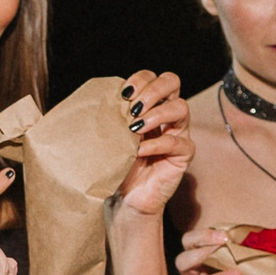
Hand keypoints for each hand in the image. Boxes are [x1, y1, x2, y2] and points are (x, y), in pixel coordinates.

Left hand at [116, 71, 192, 218]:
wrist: (124, 197)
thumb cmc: (116, 164)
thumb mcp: (110, 136)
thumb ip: (108, 117)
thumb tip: (92, 100)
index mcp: (149, 105)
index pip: (152, 77)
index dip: (140, 79)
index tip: (123, 94)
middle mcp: (166, 114)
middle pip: (172, 82)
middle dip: (153, 90)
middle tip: (133, 108)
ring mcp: (178, 132)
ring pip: (181, 107)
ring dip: (157, 114)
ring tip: (136, 128)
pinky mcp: (183, 154)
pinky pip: (178, 142)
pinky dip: (157, 144)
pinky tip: (139, 151)